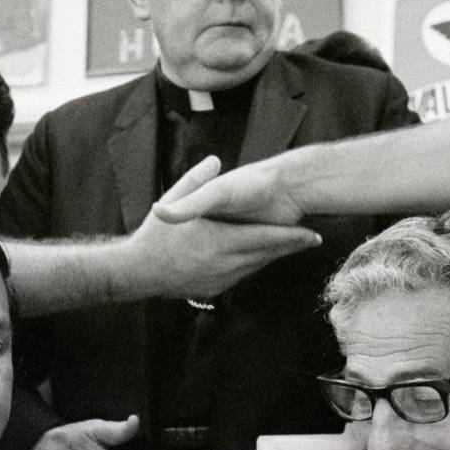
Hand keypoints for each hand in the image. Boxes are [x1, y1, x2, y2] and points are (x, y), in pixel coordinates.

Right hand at [127, 157, 318, 299]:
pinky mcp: (214, 289)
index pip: (266, 240)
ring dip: (272, 256)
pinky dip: (253, 266)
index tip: (312, 234)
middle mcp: (224, 264)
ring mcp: (220, 280)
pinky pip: (241, 276)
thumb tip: (214, 160)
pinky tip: (257, 257)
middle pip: (266, 255)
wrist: (137, 272)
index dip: (291, 237)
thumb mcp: (172, 202)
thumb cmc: (155, 235)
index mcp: (219, 241)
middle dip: (288, 247)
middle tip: (310, 239)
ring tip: (289, 246)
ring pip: (255, 267)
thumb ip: (196, 181)